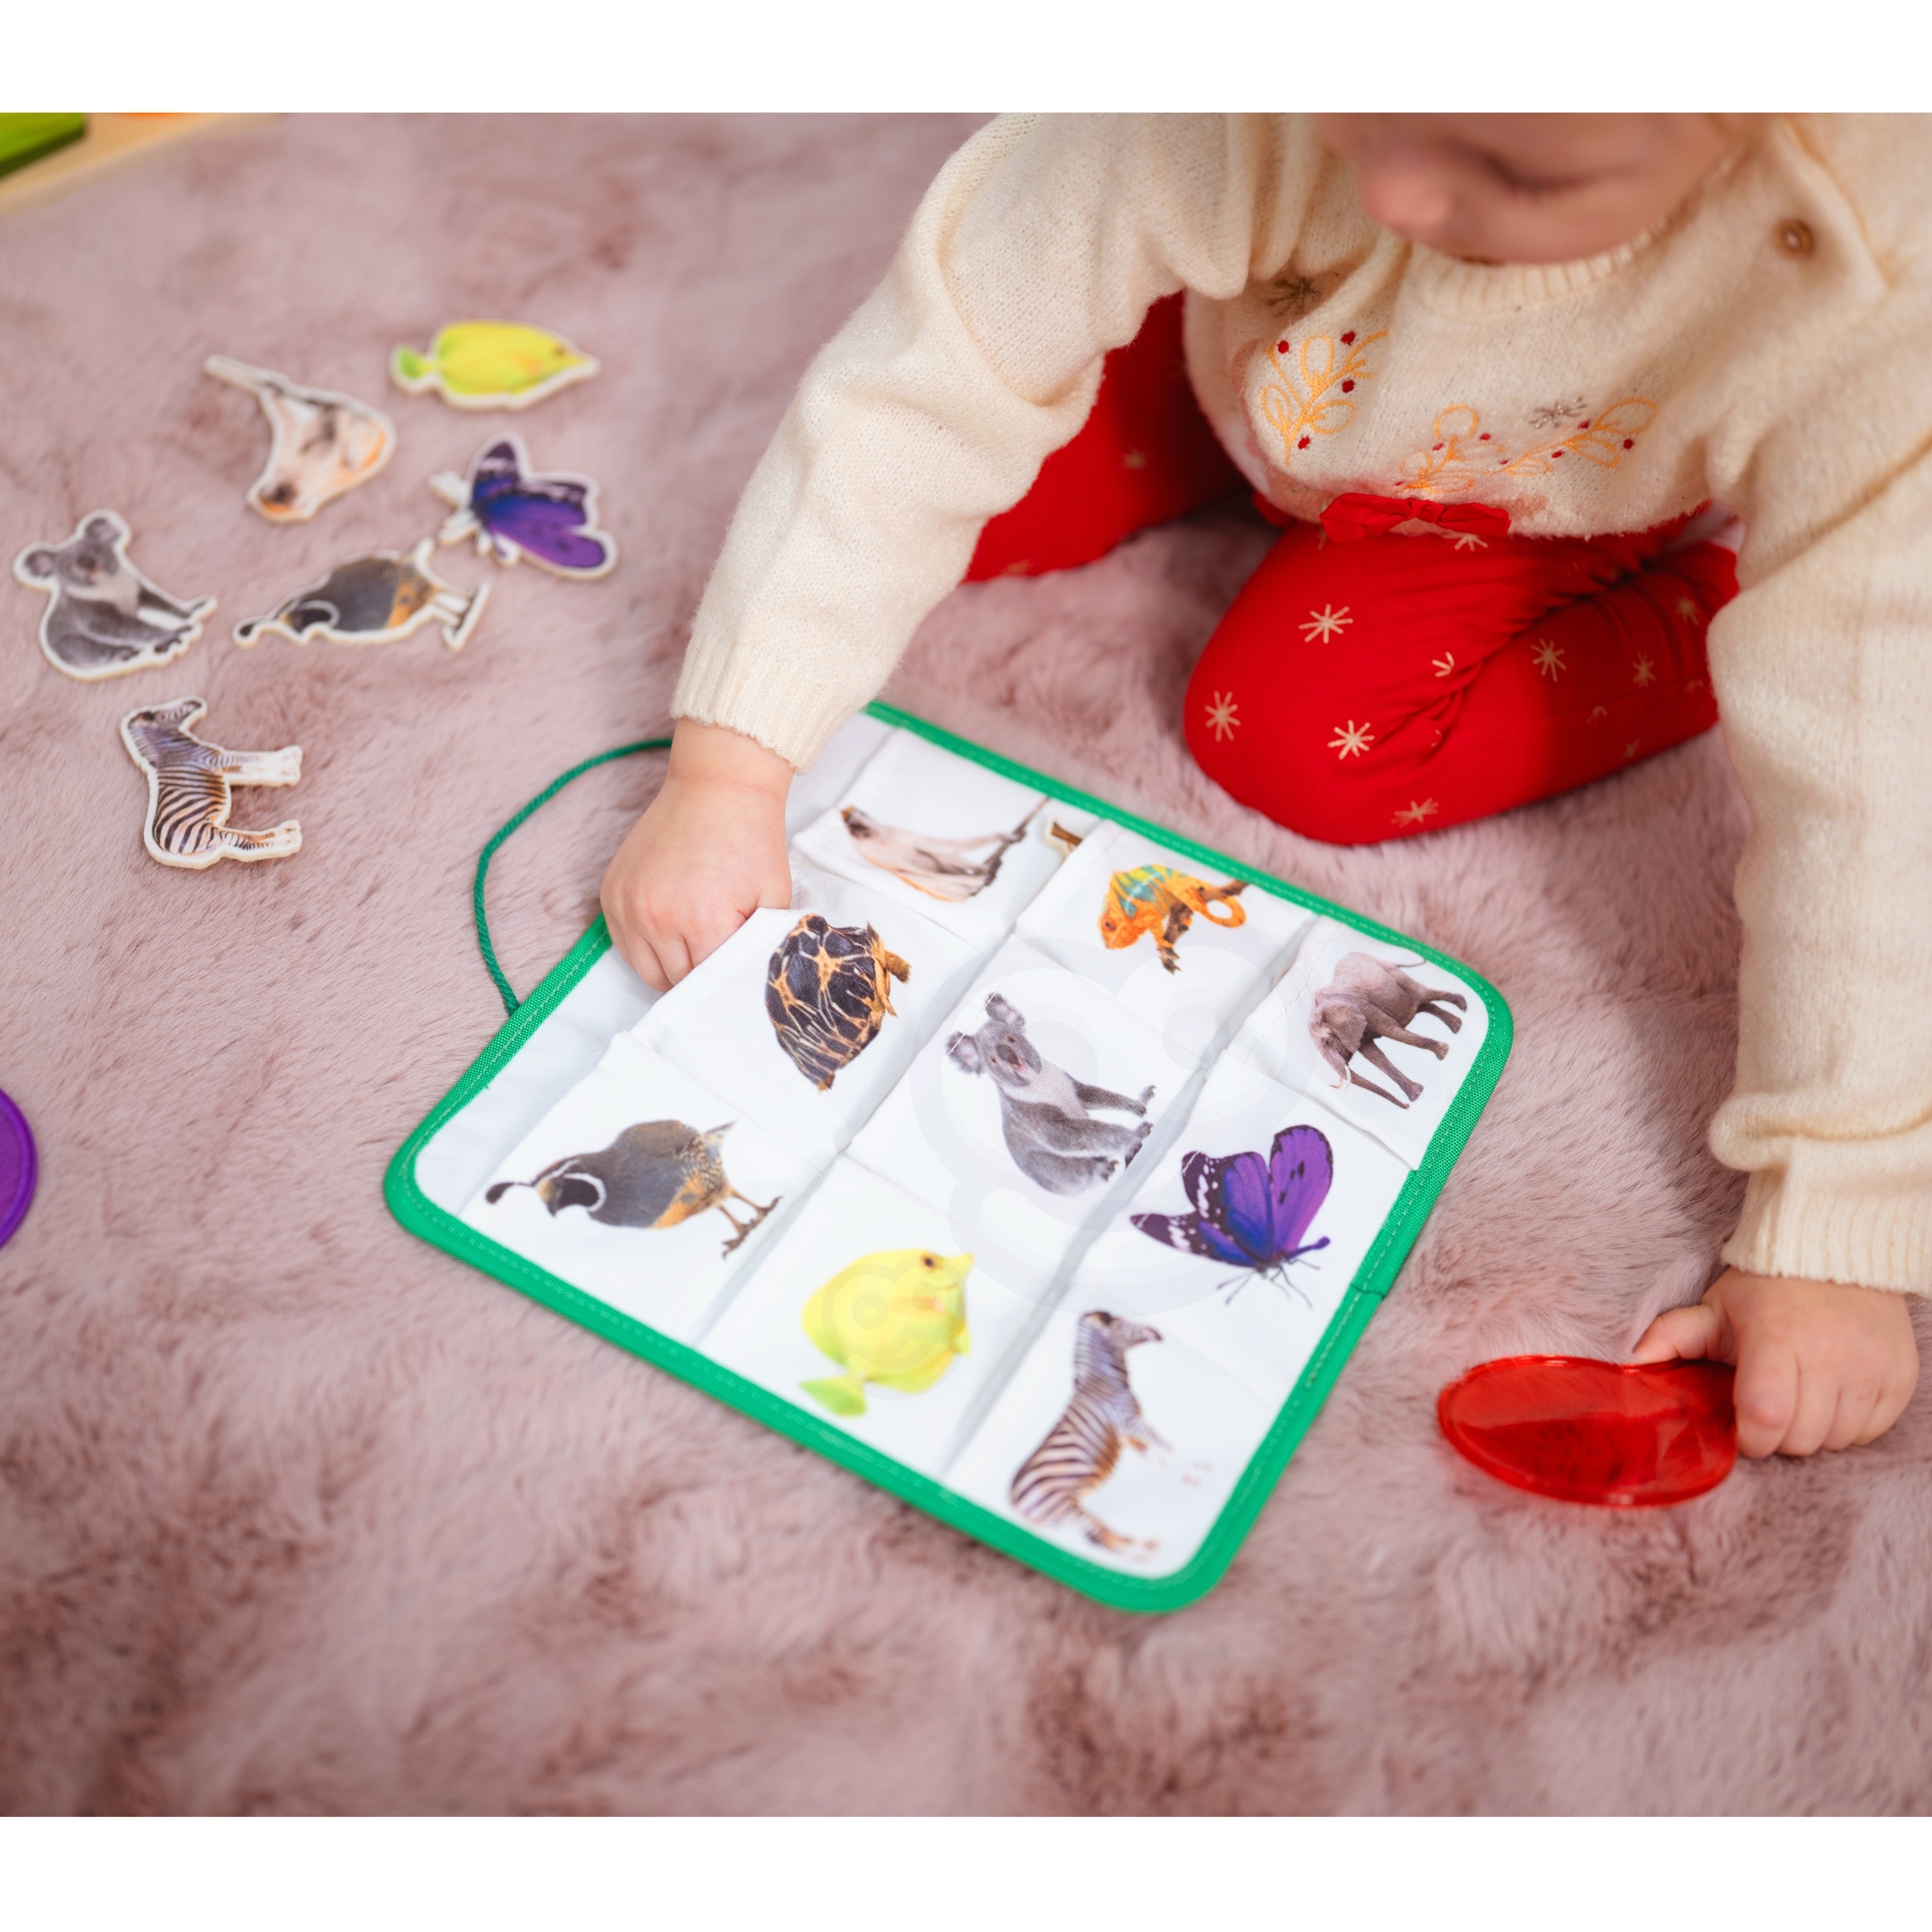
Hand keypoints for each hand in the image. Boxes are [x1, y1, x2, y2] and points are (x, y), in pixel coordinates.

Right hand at [600, 718, 792, 989]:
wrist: (718, 787)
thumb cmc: (751, 841)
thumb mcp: (773, 899)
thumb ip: (758, 947)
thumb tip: (747, 983)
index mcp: (702, 921)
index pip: (710, 983)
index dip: (727, 980)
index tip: (737, 970)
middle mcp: (657, 918)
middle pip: (677, 982)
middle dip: (700, 974)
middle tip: (719, 950)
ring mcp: (628, 905)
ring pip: (647, 971)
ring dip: (671, 965)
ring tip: (696, 940)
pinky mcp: (611, 893)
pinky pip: (625, 945)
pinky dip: (647, 946)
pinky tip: (671, 926)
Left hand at [1632, 1267, 1919, 1458]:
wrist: (1838, 1255)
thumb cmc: (1767, 1288)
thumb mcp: (1716, 1307)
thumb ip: (1672, 1336)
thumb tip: (1629, 1365)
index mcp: (1777, 1337)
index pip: (1765, 1416)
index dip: (1748, 1434)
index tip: (1741, 1420)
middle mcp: (1831, 1355)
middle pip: (1800, 1438)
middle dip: (1776, 1432)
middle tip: (1768, 1401)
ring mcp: (1872, 1368)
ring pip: (1835, 1439)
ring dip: (1813, 1429)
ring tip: (1800, 1392)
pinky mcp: (1900, 1379)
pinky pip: (1870, 1431)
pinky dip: (1848, 1425)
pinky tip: (1832, 1393)